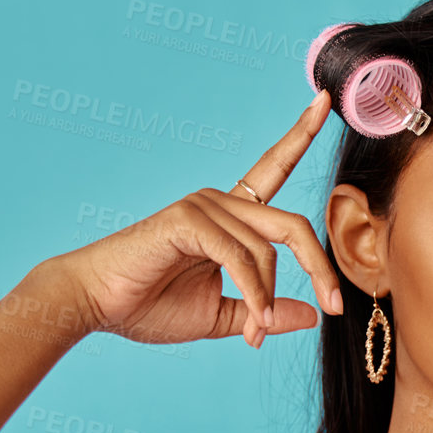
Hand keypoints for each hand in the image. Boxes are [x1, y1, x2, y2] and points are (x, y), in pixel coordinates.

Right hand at [49, 89, 342, 348]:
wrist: (96, 305)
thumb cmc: (149, 306)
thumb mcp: (225, 316)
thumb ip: (267, 312)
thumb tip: (313, 317)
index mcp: (230, 218)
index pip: (273, 168)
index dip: (300, 134)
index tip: (324, 100)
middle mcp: (220, 203)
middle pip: (292, 224)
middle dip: (321, 269)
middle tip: (335, 307)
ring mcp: (203, 206)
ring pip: (267, 249)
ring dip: (270, 299)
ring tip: (258, 332)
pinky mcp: (187, 219)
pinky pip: (240, 256)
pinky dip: (255, 292)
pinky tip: (253, 321)